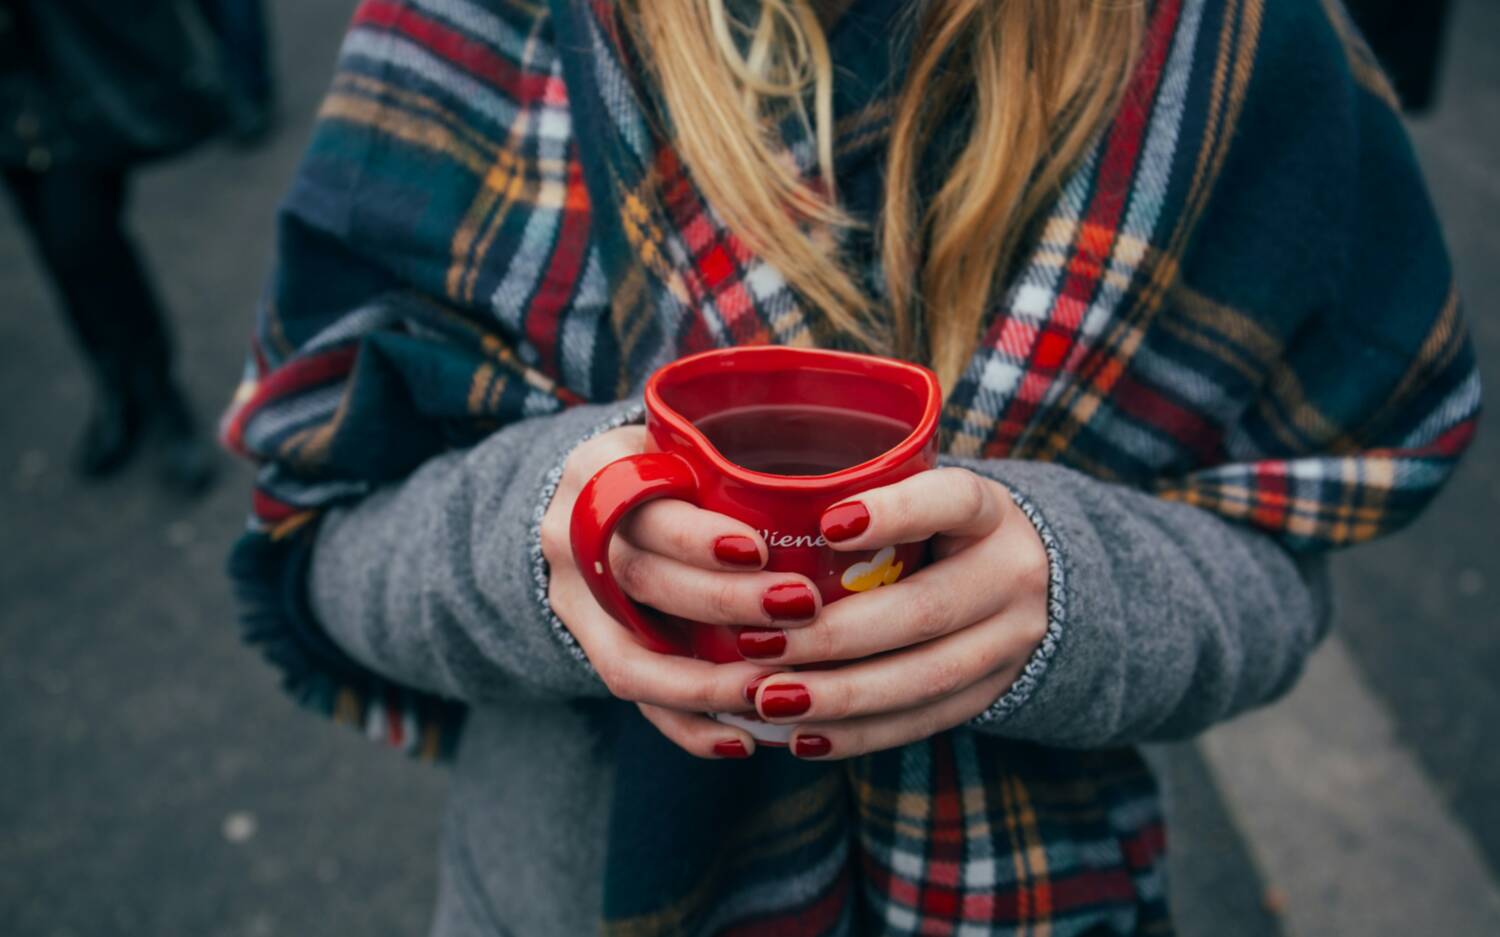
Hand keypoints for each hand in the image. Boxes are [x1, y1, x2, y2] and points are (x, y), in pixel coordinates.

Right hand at [538, 426, 822, 758]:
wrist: (594, 502)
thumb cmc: (670, 466)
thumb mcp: (685, 441)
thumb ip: (734, 460)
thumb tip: (849, 491)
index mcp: (598, 472)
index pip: (641, 507)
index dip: (696, 538)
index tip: (759, 550)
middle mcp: (571, 537)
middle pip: (640, 581)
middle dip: (722, 603)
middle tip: (799, 608)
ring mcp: (572, 601)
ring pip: (629, 658)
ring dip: (706, 683)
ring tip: (776, 692)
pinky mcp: (588, 648)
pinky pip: (634, 699)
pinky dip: (688, 726)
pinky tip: (743, 740)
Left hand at [741, 468, 1050, 758]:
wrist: (1028, 584)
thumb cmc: (938, 529)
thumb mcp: (923, 496)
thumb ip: (864, 497)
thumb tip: (755, 511)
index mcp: (990, 513)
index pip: (954, 501)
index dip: (896, 513)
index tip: (827, 524)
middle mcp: (1011, 575)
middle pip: (925, 611)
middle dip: (835, 635)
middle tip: (757, 645)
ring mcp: (1010, 642)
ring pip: (925, 678)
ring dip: (840, 695)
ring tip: (769, 699)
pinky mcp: (991, 693)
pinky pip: (923, 720)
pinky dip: (859, 733)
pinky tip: (802, 736)